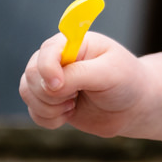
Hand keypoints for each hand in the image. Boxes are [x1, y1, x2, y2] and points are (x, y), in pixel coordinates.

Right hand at [19, 31, 148, 136]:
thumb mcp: (108, 74)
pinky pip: (33, 111)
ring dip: (49, 107)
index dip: (48, 68)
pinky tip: (68, 115)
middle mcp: (59, 58)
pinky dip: (48, 119)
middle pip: (32, 73)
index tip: (60, 86)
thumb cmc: (126, 83)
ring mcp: (51, 79)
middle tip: (75, 97)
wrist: (133, 107)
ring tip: (73, 105)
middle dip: (50, 93)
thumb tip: (51, 84)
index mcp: (75, 42)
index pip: (48, 50)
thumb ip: (79, 75)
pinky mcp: (50, 100)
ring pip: (27, 92)